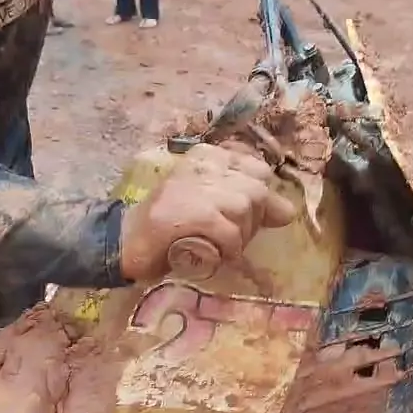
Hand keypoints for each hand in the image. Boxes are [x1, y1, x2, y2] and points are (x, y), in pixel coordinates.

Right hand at [120, 143, 294, 281]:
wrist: (124, 242)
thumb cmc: (169, 227)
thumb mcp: (210, 205)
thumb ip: (247, 203)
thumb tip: (288, 212)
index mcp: (206, 157)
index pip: (257, 168)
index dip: (258, 199)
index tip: (240, 218)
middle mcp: (201, 165)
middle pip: (256, 189)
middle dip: (250, 221)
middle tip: (227, 237)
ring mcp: (194, 187)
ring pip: (245, 208)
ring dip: (238, 236)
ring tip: (216, 245)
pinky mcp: (190, 213)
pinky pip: (230, 231)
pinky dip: (228, 249)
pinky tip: (214, 255)